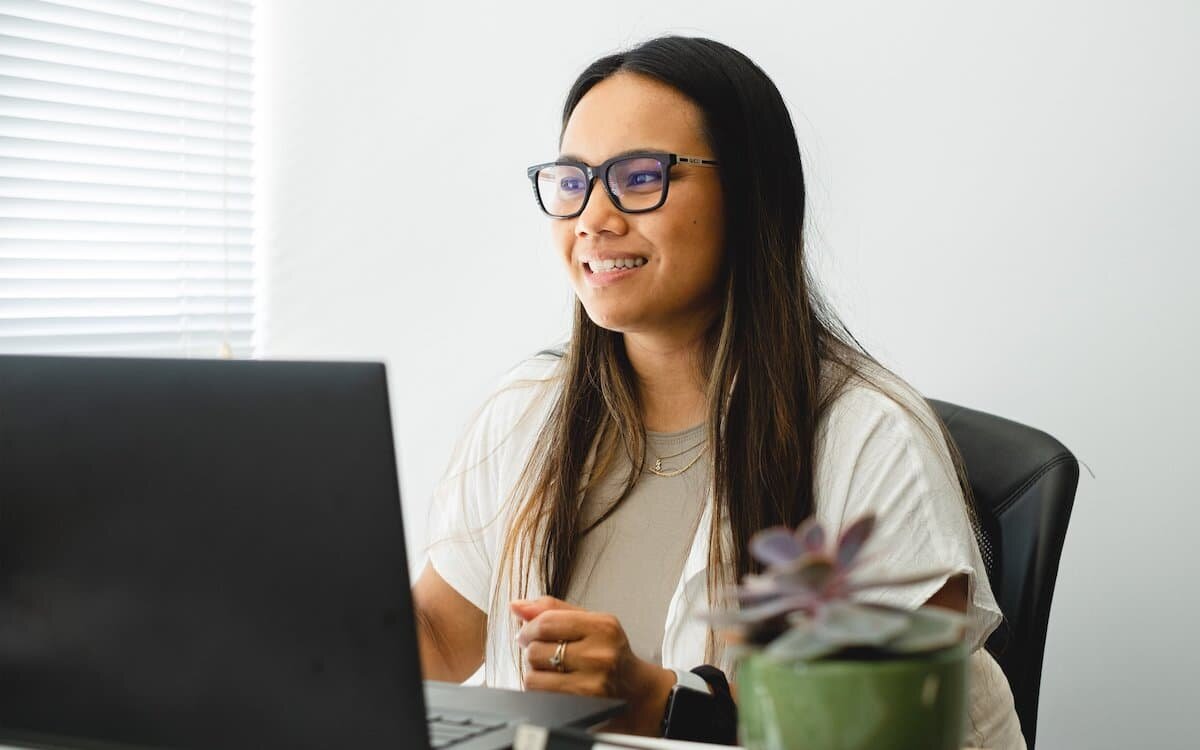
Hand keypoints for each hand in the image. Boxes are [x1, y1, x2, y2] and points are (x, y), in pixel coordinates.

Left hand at [511, 596, 676, 735]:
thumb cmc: (610, 654)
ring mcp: (593, 683)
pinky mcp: (583, 706)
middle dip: (532, 651)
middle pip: (536, 650)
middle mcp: (600, 654)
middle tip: (545, 654)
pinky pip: (540, 695)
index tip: (527, 633)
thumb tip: (516, 605)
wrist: (636, 692)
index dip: (529, 628)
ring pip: (533, 676)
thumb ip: (553, 610)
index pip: (547, 621)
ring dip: (534, 673)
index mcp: (602, 626)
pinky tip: (556, 685)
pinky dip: (540, 690)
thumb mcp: (590, 622)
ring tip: (550, 670)